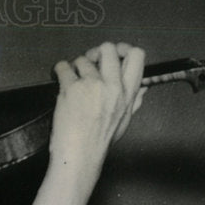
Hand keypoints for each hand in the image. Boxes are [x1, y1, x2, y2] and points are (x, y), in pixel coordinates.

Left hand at [49, 41, 145, 183]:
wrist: (80, 155)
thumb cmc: (99, 142)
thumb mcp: (124, 121)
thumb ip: (134, 101)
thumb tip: (144, 86)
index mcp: (127, 94)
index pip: (137, 56)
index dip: (124, 49)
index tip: (115, 53)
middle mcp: (112, 86)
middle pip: (108, 48)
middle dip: (96, 52)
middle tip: (89, 62)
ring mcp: (92, 85)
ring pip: (83, 58)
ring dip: (76, 66)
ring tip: (72, 80)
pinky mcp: (71, 88)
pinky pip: (64, 66)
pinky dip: (60, 70)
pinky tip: (60, 78)